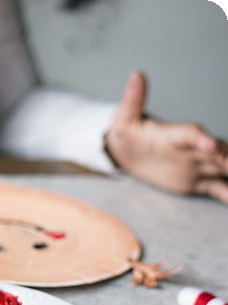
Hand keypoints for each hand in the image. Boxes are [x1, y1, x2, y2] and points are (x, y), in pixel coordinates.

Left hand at [105, 71, 227, 202]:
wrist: (127, 151)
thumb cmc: (126, 133)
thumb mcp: (124, 119)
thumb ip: (132, 100)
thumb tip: (136, 74)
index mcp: (173, 134)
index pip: (191, 134)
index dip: (201, 138)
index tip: (209, 144)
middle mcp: (191, 148)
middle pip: (217, 151)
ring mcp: (196, 164)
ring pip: (222, 168)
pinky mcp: (195, 180)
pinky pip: (216, 187)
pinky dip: (227, 193)